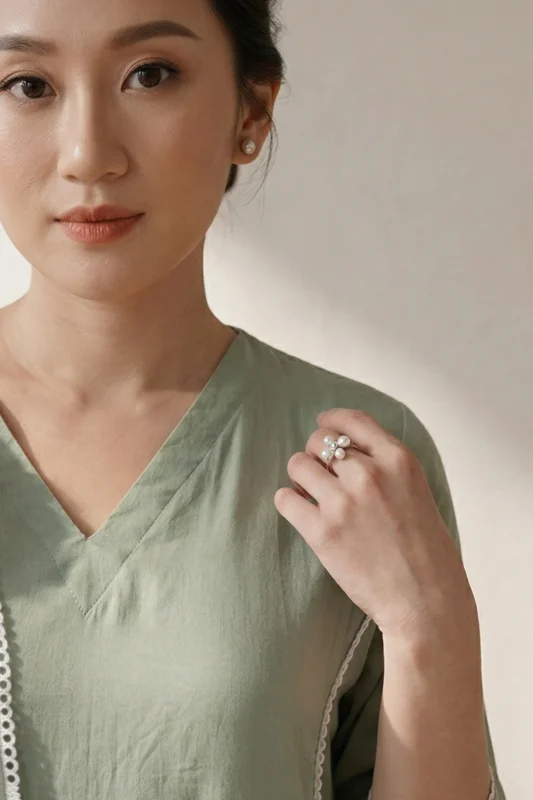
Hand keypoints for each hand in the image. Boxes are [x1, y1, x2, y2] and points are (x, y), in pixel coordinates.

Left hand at [273, 408, 475, 639]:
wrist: (426, 603)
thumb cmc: (428, 553)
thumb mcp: (418, 492)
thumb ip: (387, 467)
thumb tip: (348, 453)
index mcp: (398, 460)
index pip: (353, 420)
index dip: (332, 420)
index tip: (323, 424)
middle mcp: (369, 474)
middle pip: (320, 441)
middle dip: (317, 455)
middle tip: (322, 476)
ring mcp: (343, 501)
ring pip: (298, 464)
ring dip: (301, 478)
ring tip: (312, 496)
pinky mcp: (321, 531)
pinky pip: (285, 498)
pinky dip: (289, 502)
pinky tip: (301, 513)